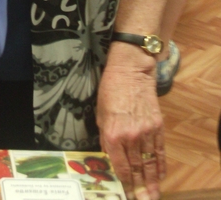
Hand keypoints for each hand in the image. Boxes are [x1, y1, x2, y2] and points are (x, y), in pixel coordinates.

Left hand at [96, 44, 164, 199]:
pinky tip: (160, 176)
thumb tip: (109, 156)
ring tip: (153, 196)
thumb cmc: (110, 90)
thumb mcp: (100, 114)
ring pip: (149, 163)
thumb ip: (105, 137)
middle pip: (136, 169)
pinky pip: (160, 151)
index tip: (126, 194)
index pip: (120, 167)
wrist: (130, 72)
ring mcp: (146, 132)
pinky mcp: (158, 126)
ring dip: (151, 182)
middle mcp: (130, 137)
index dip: (124, 183)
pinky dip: (160, 165)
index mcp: (112, 135)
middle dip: (139, 188)